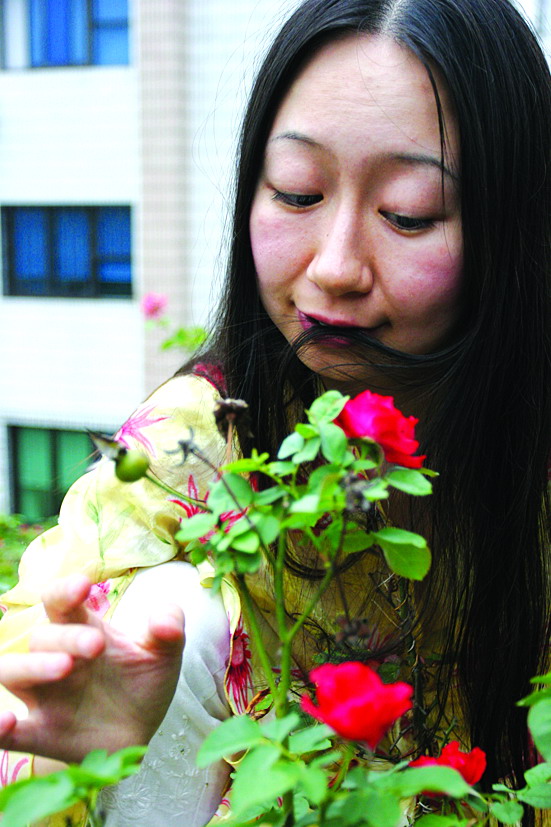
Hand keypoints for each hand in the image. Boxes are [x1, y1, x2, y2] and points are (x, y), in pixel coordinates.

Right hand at [0, 574, 184, 763]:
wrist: (140, 733)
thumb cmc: (143, 683)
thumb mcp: (165, 654)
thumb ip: (170, 629)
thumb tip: (165, 620)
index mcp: (82, 630)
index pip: (59, 602)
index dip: (65, 591)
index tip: (83, 584)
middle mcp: (55, 658)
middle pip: (42, 637)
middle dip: (67, 637)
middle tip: (96, 644)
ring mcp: (44, 696)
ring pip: (13, 673)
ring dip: (32, 667)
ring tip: (63, 668)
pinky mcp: (41, 734)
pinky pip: (8, 734)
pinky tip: (6, 722)